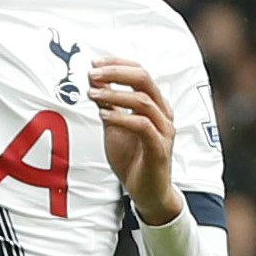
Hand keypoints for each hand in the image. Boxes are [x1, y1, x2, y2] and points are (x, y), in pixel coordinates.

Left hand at [90, 59, 181, 224]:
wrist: (147, 192)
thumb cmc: (133, 159)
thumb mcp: (115, 126)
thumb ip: (109, 104)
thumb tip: (95, 80)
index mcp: (155, 105)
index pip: (140, 73)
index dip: (118, 64)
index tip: (94, 62)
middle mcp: (164, 113)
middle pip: (144, 79)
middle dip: (116, 72)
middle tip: (92, 73)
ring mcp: (164, 130)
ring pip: (143, 101)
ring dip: (114, 94)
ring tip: (91, 94)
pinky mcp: (159, 148)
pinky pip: (142, 126)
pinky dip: (121, 118)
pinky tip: (103, 115)